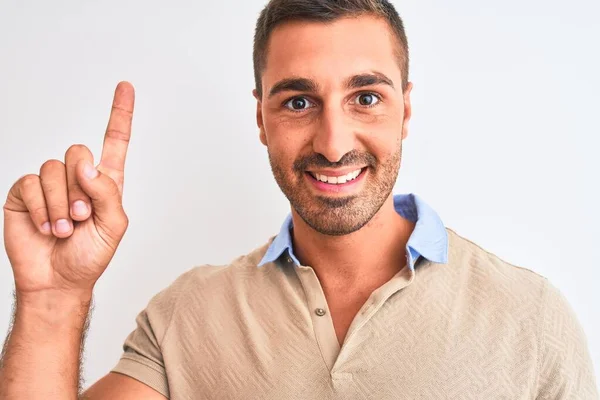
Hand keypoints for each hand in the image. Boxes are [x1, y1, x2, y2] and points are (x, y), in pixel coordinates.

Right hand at [3, 82, 134, 296]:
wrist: (58, 280)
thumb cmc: (90, 255)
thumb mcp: (113, 225)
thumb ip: (107, 192)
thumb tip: (86, 163)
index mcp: (105, 182)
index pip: (114, 141)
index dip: (120, 114)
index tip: (126, 86)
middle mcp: (77, 177)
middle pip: (77, 151)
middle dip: (80, 186)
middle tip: (81, 216)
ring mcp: (49, 184)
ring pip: (53, 168)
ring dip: (61, 202)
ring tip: (65, 227)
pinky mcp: (25, 194)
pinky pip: (30, 183)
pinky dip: (42, 208)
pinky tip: (47, 227)